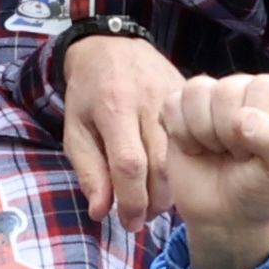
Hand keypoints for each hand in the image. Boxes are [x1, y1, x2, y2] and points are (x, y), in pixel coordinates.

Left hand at [58, 27, 186, 222]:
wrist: (112, 45)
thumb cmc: (89, 93)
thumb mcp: (75, 130)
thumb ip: (88, 171)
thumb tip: (100, 212)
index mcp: (115, 109)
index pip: (129, 165)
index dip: (131, 201)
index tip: (128, 223)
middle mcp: (148, 103)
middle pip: (161, 165)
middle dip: (153, 202)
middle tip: (141, 219)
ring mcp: (173, 98)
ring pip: (182, 157)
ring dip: (170, 190)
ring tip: (154, 204)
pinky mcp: (188, 97)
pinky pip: (193, 139)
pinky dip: (184, 166)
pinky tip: (171, 178)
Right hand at [161, 70, 268, 268]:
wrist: (227, 216)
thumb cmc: (262, 190)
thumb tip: (241, 119)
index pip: (264, 89)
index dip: (256, 125)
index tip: (258, 152)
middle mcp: (246, 89)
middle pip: (225, 90)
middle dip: (227, 134)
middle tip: (236, 155)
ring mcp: (211, 97)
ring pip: (195, 92)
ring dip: (202, 132)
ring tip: (216, 150)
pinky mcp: (181, 109)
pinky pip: (171, 103)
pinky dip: (180, 133)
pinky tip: (195, 148)